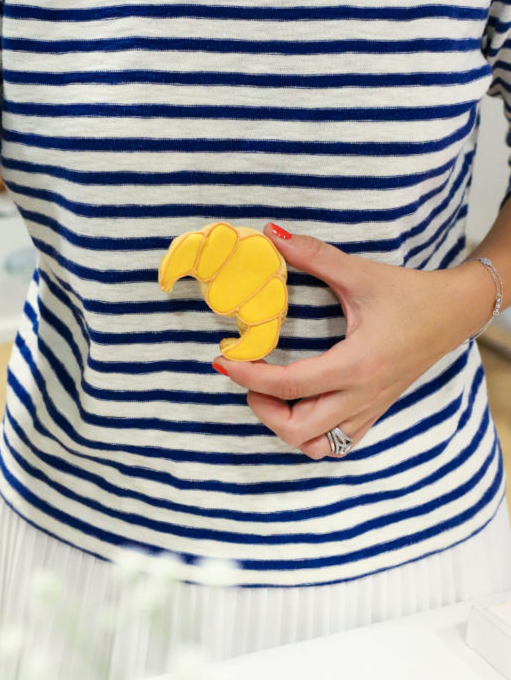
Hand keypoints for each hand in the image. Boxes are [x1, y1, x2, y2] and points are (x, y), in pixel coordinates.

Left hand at [211, 226, 496, 459]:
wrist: (455, 313)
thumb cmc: (410, 294)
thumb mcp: (360, 273)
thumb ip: (314, 255)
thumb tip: (272, 234)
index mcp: (355, 364)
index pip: (289, 386)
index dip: (248, 376)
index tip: (223, 361)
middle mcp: (361, 396)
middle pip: (297, 429)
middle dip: (263, 408)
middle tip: (250, 378)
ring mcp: (369, 409)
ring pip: (317, 445)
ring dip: (287, 426)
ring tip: (274, 396)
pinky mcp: (375, 412)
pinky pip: (339, 443)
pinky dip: (313, 435)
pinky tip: (302, 406)